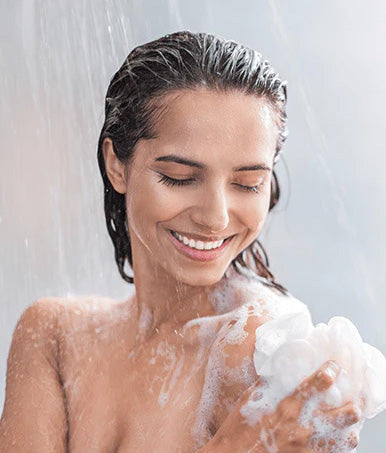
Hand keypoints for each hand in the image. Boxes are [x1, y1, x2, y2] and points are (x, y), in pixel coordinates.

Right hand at [200, 360, 360, 451]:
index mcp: (288, 406)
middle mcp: (303, 427)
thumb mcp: (251, 397)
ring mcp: (308, 447)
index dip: (332, 370)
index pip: (320, 383)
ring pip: (347, 437)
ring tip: (348, 416)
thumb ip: (268, 382)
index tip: (334, 366)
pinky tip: (335, 436)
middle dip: (355, 401)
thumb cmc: (239, 426)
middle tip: (353, 394)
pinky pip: (334, 452)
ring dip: (350, 425)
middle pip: (346, 414)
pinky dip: (339, 443)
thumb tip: (279, 367)